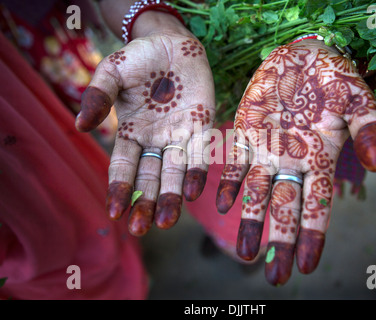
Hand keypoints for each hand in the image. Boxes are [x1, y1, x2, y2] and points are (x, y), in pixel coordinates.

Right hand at [76, 18, 214, 235]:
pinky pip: (201, 153)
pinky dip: (197, 171)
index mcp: (131, 133)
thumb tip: (80, 126)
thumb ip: (98, 97)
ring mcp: (179, 136)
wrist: (171, 43)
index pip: (124, 167)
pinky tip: (193, 191)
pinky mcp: (202, 126)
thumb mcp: (112, 73)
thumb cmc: (138, 58)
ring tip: (167, 222)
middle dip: (146, 203)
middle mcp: (155, 140)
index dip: (119, 189)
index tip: (115, 213)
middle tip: (142, 229)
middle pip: (150, 177)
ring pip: (176, 172)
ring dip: (172, 197)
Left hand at [216, 40, 375, 284]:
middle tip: (274, 276)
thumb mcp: (358, 96)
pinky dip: (227, 182)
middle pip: (285, 208)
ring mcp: (266, 150)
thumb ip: (370, 128)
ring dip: (248, 220)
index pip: (317, 205)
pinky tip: (220, 203)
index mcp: (320, 158)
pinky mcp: (244, 133)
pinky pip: (232, 163)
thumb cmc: (334, 76)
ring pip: (255, 192)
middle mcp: (291, 162)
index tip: (306, 265)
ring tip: (242, 252)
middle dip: (280, 241)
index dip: (312, 235)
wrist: (303, 54)